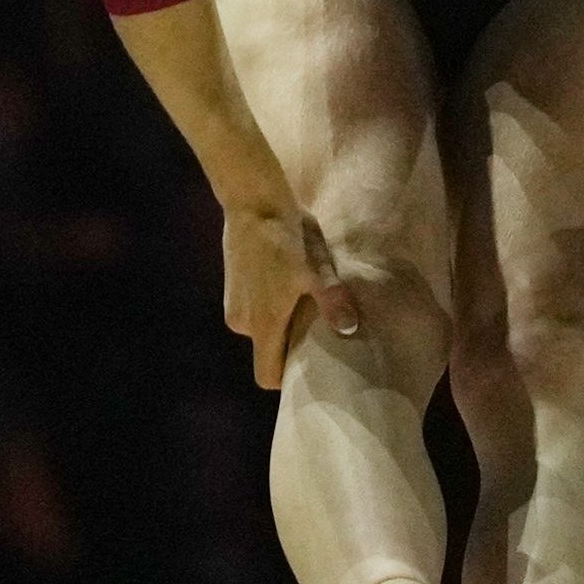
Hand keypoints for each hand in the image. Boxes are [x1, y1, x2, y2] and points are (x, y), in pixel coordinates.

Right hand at [221, 203, 361, 389]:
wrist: (254, 202)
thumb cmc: (287, 237)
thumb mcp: (316, 269)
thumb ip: (332, 301)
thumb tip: (350, 329)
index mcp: (263, 324)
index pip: (266, 376)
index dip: (286, 380)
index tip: (308, 371)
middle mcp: (243, 322)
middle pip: (268, 353)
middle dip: (290, 348)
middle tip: (317, 335)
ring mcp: (234, 305)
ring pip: (262, 331)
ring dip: (282, 324)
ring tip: (306, 306)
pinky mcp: (232, 289)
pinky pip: (254, 313)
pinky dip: (270, 308)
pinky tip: (288, 287)